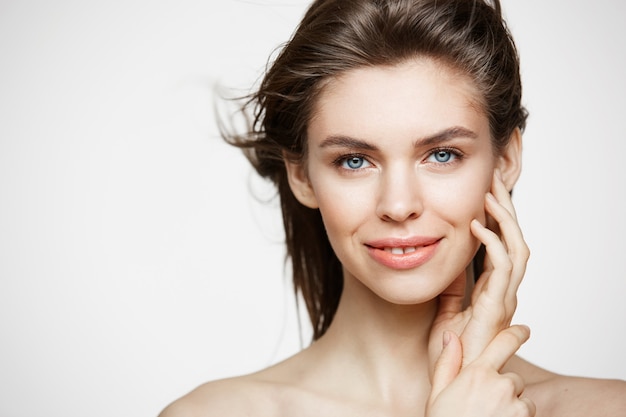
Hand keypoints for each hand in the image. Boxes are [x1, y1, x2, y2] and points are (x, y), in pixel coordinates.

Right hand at [426, 325, 535, 416]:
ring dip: (512, 406)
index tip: (524, 329)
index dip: (516, 333)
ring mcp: (516, 404)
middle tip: (484, 407)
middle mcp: (500, 384)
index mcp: (476, 373)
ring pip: (521, 398)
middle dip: (503, 389)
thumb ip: (447, 363)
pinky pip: (527, 414)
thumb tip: (450, 336)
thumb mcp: (437, 395)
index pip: (503, 342)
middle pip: (512, 378)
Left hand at [429, 170, 529, 368]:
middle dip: (507, 209)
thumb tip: (449, 262)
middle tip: (494, 180)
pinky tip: (476, 224)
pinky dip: (492, 243)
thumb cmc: (450, 351)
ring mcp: (503, 299)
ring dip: (506, 219)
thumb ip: (451, 288)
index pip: (503, 246)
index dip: (498, 219)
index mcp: (494, 290)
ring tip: (490, 193)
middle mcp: (504, 292)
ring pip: (517, 249)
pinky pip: (503, 268)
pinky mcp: (495, 308)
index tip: (486, 193)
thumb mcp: (446, 310)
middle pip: (516, 241)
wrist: (451, 379)